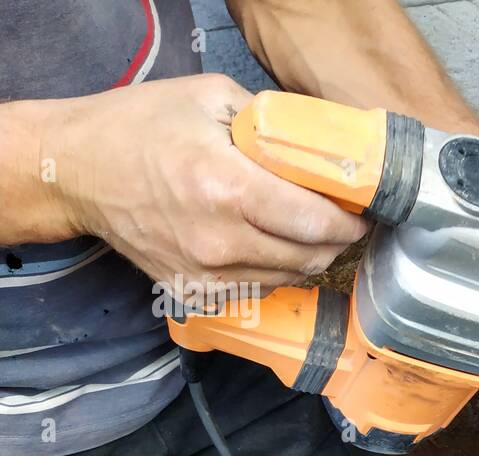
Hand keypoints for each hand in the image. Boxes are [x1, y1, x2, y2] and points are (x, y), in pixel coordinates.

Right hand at [48, 74, 366, 295]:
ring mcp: (206, 275)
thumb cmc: (140, 128)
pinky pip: (258, 290)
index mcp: (228, 189)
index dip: (349, 221)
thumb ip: (274, 124)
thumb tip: (326, 147)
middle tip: (343, 220)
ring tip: (308, 230)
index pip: (316, 223)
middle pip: (311, 257)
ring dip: (308, 257)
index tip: (363, 211)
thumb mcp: (211, 99)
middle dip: (337, 240)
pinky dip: (275, 270)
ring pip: (289, 278)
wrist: (76, 172)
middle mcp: (220, 241)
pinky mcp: (194, 293)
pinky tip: (269, 244)